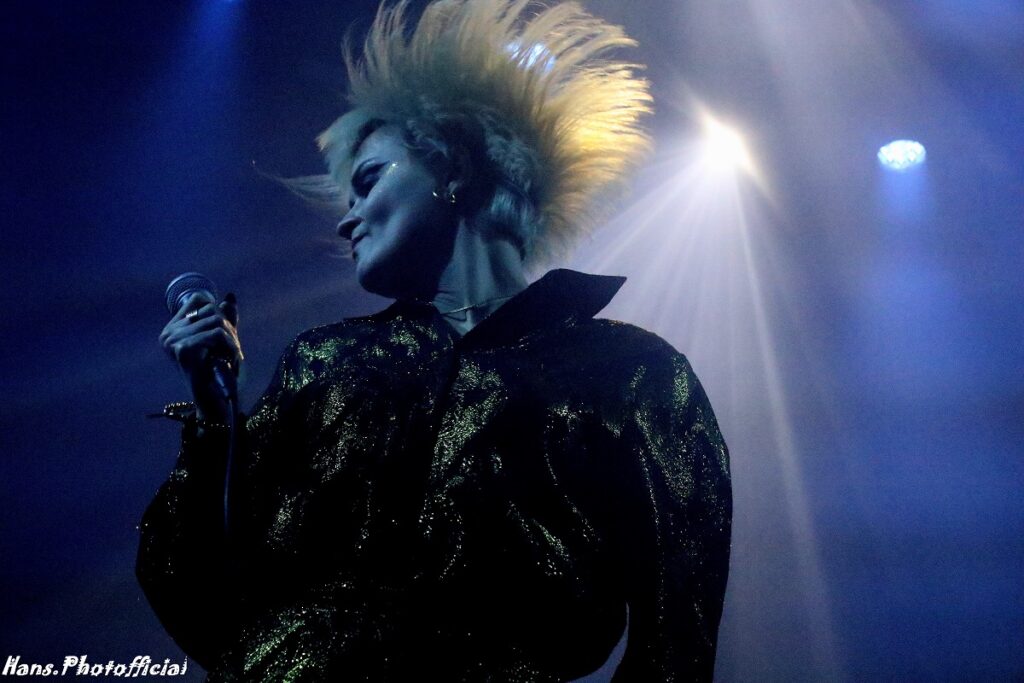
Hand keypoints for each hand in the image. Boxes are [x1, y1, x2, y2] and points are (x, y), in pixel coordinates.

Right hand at [159, 292, 242, 420]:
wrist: (214, 400)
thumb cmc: (217, 371)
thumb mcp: (221, 340)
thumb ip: (224, 318)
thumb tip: (230, 296)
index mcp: (172, 329)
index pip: (198, 300)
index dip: (218, 312)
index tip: (225, 334)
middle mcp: (167, 333)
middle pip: (210, 309)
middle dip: (228, 327)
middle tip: (233, 347)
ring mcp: (172, 341)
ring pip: (216, 320)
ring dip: (231, 338)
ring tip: (233, 354)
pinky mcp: (183, 349)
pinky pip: (216, 333)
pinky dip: (230, 345)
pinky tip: (232, 358)